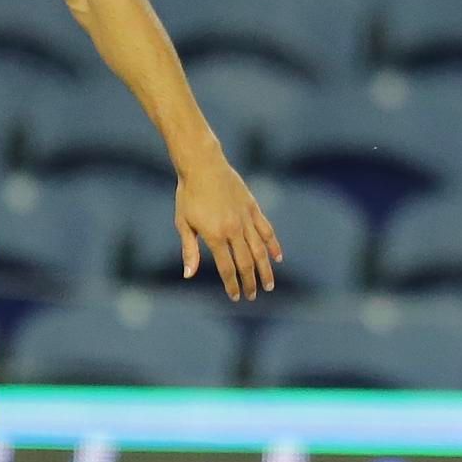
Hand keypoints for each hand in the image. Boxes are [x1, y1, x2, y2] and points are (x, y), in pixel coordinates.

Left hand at [174, 155, 281, 300]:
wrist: (203, 165)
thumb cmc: (188, 194)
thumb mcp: (183, 223)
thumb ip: (189, 250)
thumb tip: (189, 275)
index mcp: (215, 235)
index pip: (227, 268)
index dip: (232, 284)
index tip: (236, 296)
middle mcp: (233, 229)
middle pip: (246, 262)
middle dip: (250, 282)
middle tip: (252, 295)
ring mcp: (246, 218)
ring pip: (260, 249)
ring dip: (265, 270)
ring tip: (269, 285)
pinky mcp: (253, 207)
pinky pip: (266, 229)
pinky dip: (273, 244)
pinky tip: (278, 257)